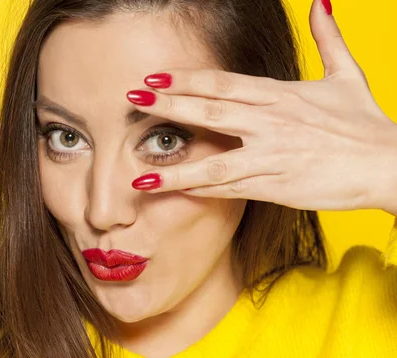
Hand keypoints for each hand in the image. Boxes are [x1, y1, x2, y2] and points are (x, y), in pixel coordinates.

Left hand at [126, 0, 396, 212]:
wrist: (390, 165)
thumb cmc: (366, 123)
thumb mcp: (348, 75)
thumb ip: (329, 38)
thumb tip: (321, 3)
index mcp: (280, 94)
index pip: (222, 83)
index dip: (185, 79)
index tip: (154, 77)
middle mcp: (271, 122)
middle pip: (210, 111)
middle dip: (169, 105)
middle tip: (132, 98)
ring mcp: (271, 156)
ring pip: (213, 161)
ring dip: (174, 169)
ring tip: (139, 175)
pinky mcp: (276, 186)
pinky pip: (231, 189)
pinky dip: (202, 191)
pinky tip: (176, 194)